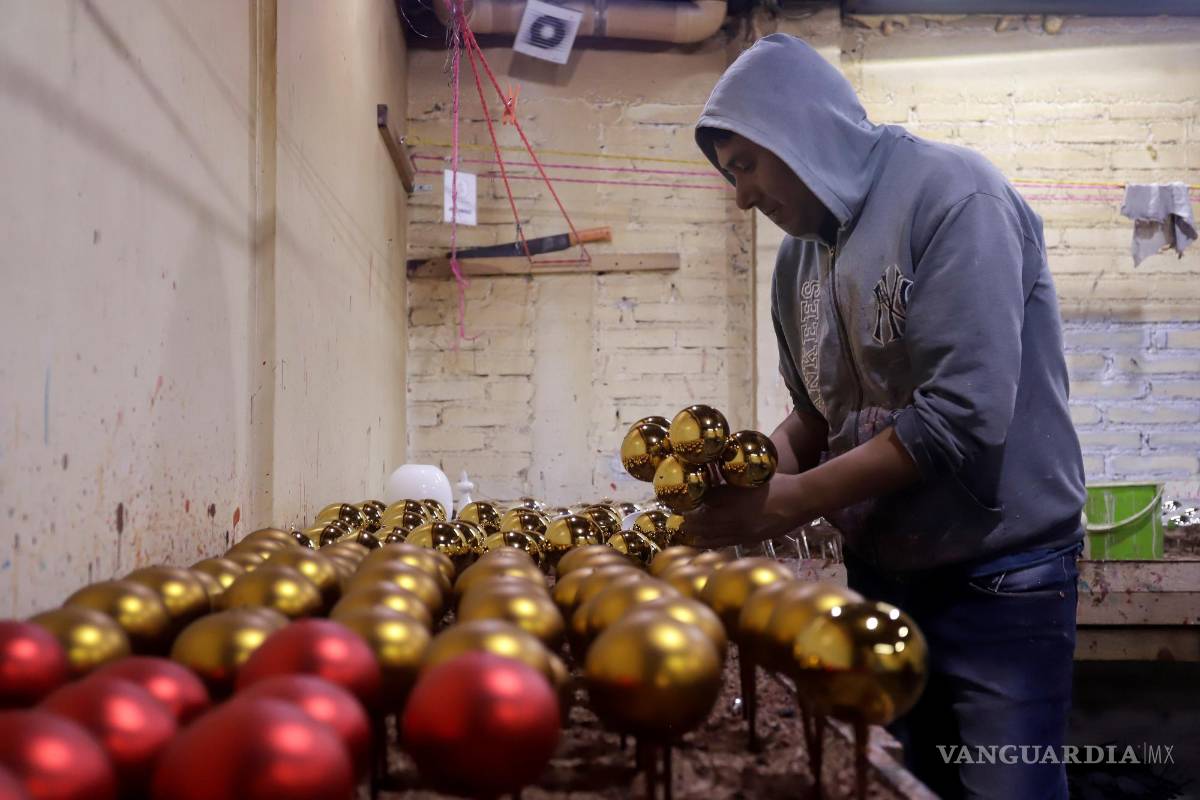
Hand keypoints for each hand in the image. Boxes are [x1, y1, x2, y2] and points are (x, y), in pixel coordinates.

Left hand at [679, 472, 814, 548]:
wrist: (801, 501)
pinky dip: (714, 542)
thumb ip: (725, 484)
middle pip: (702, 530)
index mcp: (731, 505)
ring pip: (713, 541)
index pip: (699, 511)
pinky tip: (710, 538)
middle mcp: (734, 523)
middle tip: (678, 522)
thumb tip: (706, 484)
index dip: (686, 510)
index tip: (677, 508)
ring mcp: (743, 535)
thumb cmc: (775, 484)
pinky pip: (727, 544)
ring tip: (689, 533)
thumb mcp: (746, 479)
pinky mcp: (752, 541)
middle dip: (688, 527)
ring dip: (699, 537)